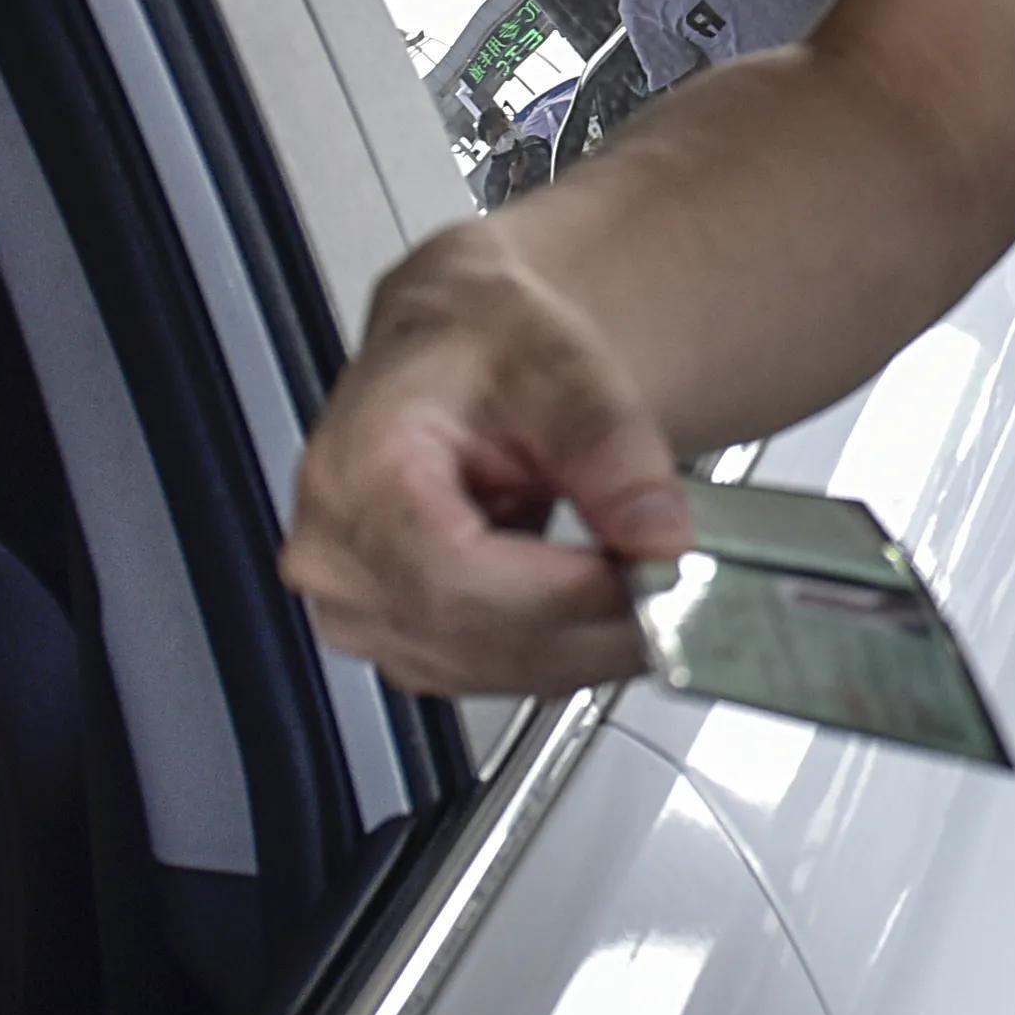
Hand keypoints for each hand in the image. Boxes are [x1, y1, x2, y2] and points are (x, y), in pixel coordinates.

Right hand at [278, 212, 703, 695]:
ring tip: (649, 592)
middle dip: (590, 629)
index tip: (650, 580)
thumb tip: (660, 538)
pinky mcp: (387, 634)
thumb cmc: (482, 342)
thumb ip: (613, 451)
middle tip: (680, 593)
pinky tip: (600, 609)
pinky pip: (478, 673)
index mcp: (358, 470)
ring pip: (481, 671)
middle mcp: (334, 552)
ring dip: (577, 649)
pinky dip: (551, 652)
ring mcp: (351, 604)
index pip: (454, 577)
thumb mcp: (563, 365)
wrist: (453, 347)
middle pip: (471, 638)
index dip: (563, 595)